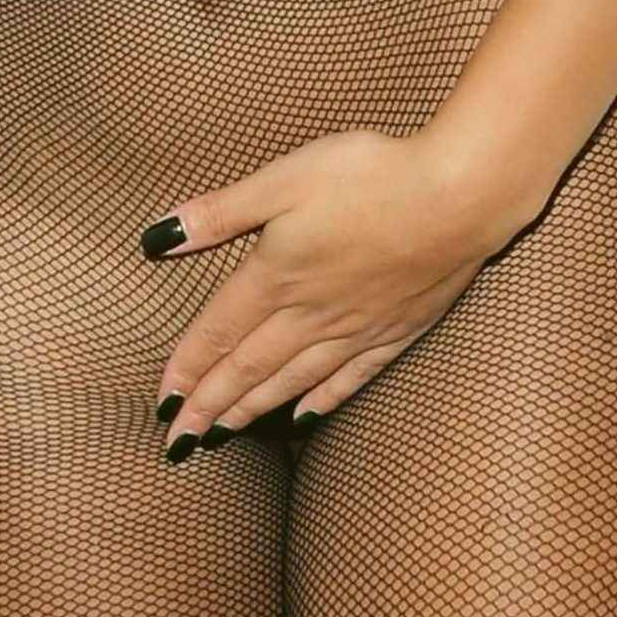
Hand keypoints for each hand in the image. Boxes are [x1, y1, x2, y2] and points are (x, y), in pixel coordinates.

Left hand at [141, 126, 543, 463]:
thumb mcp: (284, 179)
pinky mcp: (395, 330)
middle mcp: (310, 314)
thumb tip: (156, 238)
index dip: (185, 370)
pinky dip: (320, 400)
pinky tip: (304, 418)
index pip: (216, 334)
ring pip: (291, 381)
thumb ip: (220, 213)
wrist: (460, 196)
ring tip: (225, 434)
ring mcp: (355, 328)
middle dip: (208, 407)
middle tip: (180, 440)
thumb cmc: (371, 176)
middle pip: (247, 369)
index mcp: (276, 276)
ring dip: (252, 410)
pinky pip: (349, 378)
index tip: (162, 404)